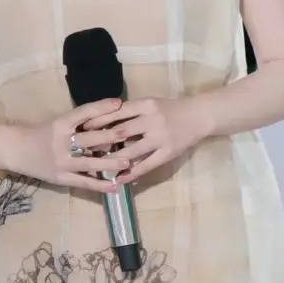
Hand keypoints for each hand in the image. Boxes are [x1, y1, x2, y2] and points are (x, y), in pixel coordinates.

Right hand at [12, 97, 133, 192]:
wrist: (15, 149)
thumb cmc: (40, 133)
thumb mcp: (58, 123)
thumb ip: (79, 123)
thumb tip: (107, 121)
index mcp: (61, 123)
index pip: (84, 112)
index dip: (101, 107)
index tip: (119, 103)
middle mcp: (62, 142)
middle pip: (90, 138)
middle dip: (111, 136)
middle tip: (129, 134)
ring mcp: (62, 161)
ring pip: (90, 162)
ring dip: (110, 163)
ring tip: (128, 162)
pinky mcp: (61, 177)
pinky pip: (84, 182)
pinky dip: (100, 185)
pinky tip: (115, 186)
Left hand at [74, 95, 207, 185]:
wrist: (200, 115)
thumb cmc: (171, 108)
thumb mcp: (151, 103)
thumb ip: (131, 110)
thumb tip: (104, 120)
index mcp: (146, 104)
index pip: (117, 112)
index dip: (99, 120)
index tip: (83, 127)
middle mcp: (152, 120)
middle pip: (121, 132)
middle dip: (101, 141)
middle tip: (84, 150)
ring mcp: (160, 138)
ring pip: (131, 151)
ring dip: (113, 160)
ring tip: (98, 167)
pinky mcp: (168, 153)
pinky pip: (146, 165)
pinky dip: (132, 173)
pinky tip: (120, 179)